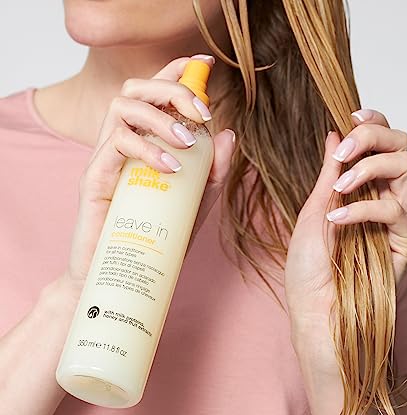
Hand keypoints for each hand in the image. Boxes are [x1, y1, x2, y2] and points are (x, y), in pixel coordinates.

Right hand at [64, 55, 234, 292]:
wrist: (121, 275)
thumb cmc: (156, 239)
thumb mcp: (195, 203)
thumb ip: (212, 173)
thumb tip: (230, 135)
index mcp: (143, 144)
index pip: (154, 94)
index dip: (175, 72)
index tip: (202, 64)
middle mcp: (121, 144)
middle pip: (136, 90)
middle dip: (172, 90)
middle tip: (202, 113)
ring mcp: (105, 160)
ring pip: (122, 109)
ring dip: (159, 118)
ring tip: (188, 143)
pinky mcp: (93, 180)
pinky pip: (113, 146)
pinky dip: (146, 149)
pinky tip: (171, 167)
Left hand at [284, 109, 406, 376]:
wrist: (314, 313)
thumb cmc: (308, 270)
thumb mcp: (312, 212)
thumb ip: (329, 175)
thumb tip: (334, 135)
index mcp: (361, 192)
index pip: (380, 146)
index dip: (374, 123)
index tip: (352, 113)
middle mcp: (383, 201)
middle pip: (402, 147)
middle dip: (374, 136)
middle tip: (346, 151)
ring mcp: (395, 223)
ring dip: (371, 166)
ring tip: (341, 186)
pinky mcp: (404, 246)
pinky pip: (395, 211)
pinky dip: (364, 208)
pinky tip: (338, 218)